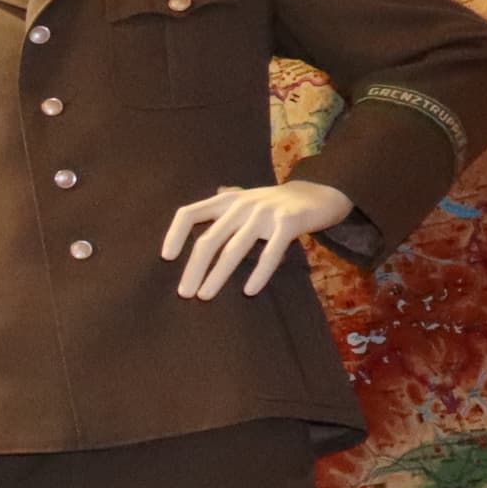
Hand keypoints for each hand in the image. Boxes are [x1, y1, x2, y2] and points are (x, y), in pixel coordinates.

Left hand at [162, 180, 350, 298]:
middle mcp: (241, 205)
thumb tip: (189, 218)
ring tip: (205, 295)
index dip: (174, 234)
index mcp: (226, 200)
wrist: (320, 192)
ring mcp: (265, 213)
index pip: (189, 213)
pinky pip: (271, 252)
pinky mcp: (289, 223)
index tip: (166, 258)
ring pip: (235, 248)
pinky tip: (249, 291)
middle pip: (209, 239)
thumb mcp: (244, 200)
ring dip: (217, 275)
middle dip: (193, 268)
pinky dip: (259, 272)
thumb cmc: (274, 203)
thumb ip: (219, 209)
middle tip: (184, 293)